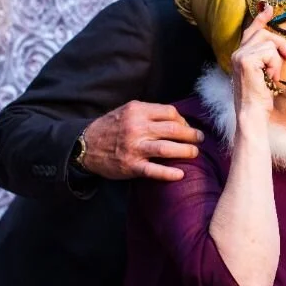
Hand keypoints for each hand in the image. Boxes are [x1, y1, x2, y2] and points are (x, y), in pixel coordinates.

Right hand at [81, 102, 203, 180]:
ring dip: (186, 151)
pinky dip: (169, 173)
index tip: (186, 127)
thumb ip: (148, 112)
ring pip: (167, 148)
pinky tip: (180, 174)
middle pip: (173, 129)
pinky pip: (154, 170)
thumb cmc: (110, 127)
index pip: (169, 112)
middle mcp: (137, 127)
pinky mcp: (131, 166)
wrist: (85, 146)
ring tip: (195, 153)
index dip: (183, 120)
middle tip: (199, 139)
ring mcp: (134, 148)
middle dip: (191, 135)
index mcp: (137, 111)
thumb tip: (177, 118)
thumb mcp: (127, 111)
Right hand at [230, 4, 285, 118]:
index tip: (269, 8)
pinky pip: (269, 52)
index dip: (260, 18)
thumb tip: (282, 47)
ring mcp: (240, 56)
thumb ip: (268, 58)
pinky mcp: (246, 61)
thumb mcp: (265, 73)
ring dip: (277, 60)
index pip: (251, 31)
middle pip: (264, 33)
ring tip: (273, 76)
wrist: (252, 113)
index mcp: (240, 55)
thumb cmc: (260, 98)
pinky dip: (275, 65)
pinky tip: (270, 78)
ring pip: (268, 43)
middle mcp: (237, 53)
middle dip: (280, 44)